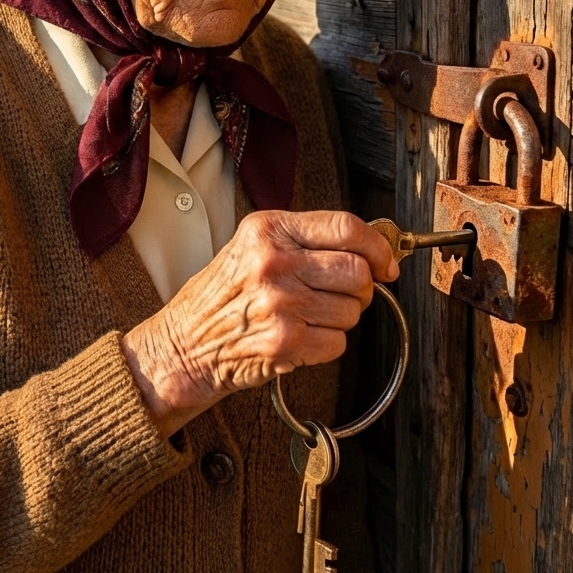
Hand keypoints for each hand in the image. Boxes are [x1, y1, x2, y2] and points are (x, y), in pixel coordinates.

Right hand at [120, 209, 396, 437]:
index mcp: (268, 229)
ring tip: (306, 317)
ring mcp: (279, 302)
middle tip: (339, 296)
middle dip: (360, 290)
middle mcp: (273, 261)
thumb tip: (373, 247)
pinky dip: (327, 345)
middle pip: (357, 271)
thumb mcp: (255, 247)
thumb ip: (307, 240)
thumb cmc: (225, 295)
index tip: (386, 263)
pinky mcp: (284, 341)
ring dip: (340, 320)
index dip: (378, 246)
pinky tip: (299, 337)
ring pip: (352, 311)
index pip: (346, 226)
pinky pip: (338, 343)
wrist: (185, 343)